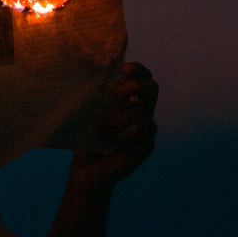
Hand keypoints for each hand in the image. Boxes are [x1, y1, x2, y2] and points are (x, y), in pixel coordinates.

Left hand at [71, 62, 158, 186]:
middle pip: (152, 88)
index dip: (137, 70)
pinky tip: (119, 138)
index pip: (141, 76)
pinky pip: (148, 133)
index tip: (124, 68)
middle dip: (136, 85)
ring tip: (106, 125)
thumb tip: (90, 71)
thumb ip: (94, 93)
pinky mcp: (145, 146)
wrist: (86, 168)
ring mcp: (144, 128)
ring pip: (146, 111)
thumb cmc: (85, 136)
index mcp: (127, 98)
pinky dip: (134, 132)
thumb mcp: (88, 111)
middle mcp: (139, 110)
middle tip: (116, 93)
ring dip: (125, 114)